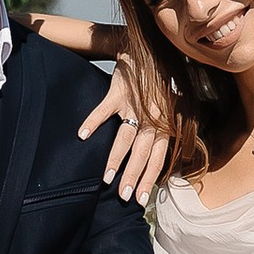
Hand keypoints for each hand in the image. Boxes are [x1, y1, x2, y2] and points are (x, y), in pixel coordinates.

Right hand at [76, 62, 171, 205]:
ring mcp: (133, 106)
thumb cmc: (157, 85)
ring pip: (124, 137)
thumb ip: (167, 132)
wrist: (147, 53)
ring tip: (106, 179)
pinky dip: (93, 122)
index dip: (149, 179)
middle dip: (133, 176)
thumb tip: (169, 159)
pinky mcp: (117, 93)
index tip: (142, 199)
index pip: (157, 158)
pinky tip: (83, 135)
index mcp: (163, 125)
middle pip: (141, 153)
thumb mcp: (171, 109)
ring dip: (115, 159)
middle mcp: (150, 118)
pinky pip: (103, 110)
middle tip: (125, 197)